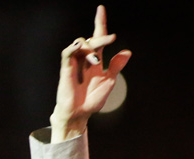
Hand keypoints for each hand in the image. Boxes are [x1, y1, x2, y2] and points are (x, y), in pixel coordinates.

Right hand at [51, 5, 130, 141]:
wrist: (80, 114)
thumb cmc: (92, 99)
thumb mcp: (109, 82)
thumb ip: (116, 66)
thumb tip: (127, 51)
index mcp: (96, 60)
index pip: (97, 37)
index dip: (100, 23)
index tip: (101, 8)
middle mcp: (85, 58)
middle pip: (92, 39)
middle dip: (102, 36)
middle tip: (111, 38)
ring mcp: (75, 62)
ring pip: (80, 43)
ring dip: (91, 48)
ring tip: (96, 62)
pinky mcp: (66, 69)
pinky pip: (67, 53)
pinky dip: (73, 48)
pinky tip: (80, 47)